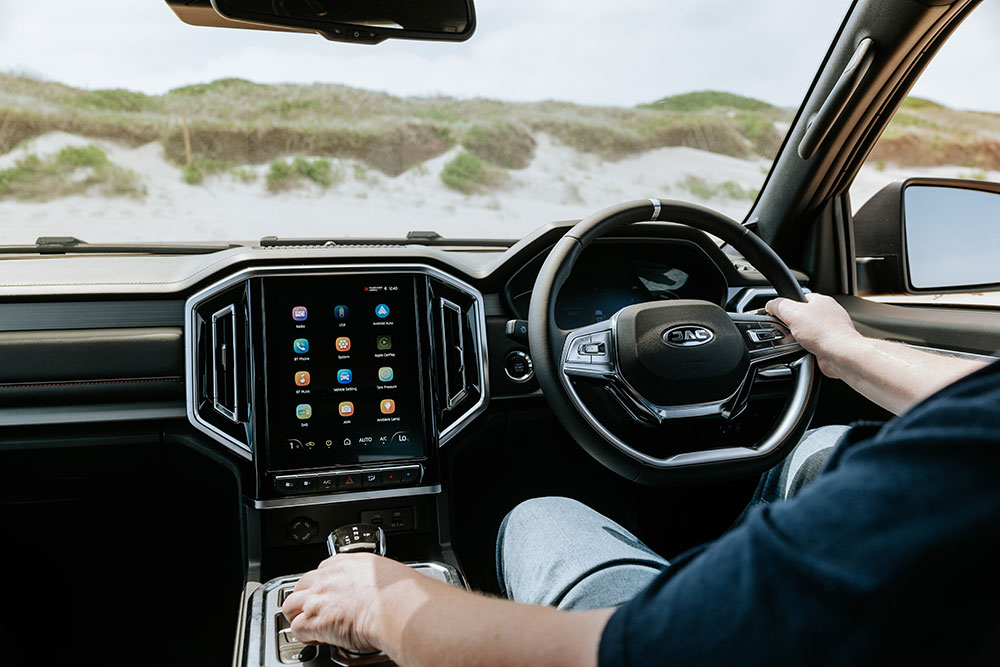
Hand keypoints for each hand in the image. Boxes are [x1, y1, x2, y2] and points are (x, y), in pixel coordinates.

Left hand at [282, 553, 426, 653]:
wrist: (396, 607)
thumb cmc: (398, 592)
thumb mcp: (385, 572)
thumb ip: (372, 579)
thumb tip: (377, 589)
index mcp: (346, 563)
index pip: (322, 570)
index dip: (323, 585)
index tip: (328, 594)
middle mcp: (328, 578)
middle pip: (302, 585)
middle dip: (304, 598)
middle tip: (312, 610)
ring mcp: (318, 598)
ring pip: (291, 605)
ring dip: (297, 615)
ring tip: (307, 625)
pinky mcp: (314, 621)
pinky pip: (296, 628)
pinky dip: (303, 635)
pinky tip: (314, 638)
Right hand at [765, 293, 862, 378]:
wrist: (840, 354)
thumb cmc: (824, 332)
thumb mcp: (792, 312)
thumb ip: (778, 306)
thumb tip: (770, 305)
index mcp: (822, 301)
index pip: (799, 299)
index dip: (787, 306)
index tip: (778, 314)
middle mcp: (829, 314)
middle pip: (802, 317)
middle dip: (792, 325)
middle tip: (787, 330)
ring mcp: (831, 329)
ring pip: (807, 332)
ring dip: (799, 338)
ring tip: (797, 342)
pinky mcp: (831, 344)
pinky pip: (813, 345)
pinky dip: (806, 348)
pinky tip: (805, 350)